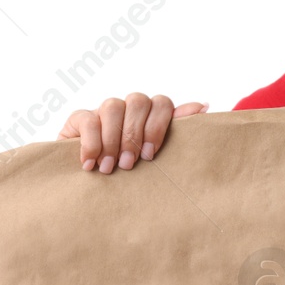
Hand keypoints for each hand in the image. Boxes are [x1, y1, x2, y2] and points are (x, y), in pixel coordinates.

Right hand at [57, 93, 206, 172]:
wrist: (86, 183)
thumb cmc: (127, 170)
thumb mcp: (150, 154)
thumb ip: (175, 130)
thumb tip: (204, 106)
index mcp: (150, 116)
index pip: (162, 103)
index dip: (158, 126)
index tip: (150, 155)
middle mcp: (128, 109)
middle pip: (138, 101)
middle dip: (134, 135)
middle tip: (129, 164)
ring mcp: (103, 111)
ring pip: (113, 107)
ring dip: (113, 140)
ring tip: (110, 167)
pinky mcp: (79, 118)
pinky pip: (88, 118)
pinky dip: (91, 143)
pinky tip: (90, 164)